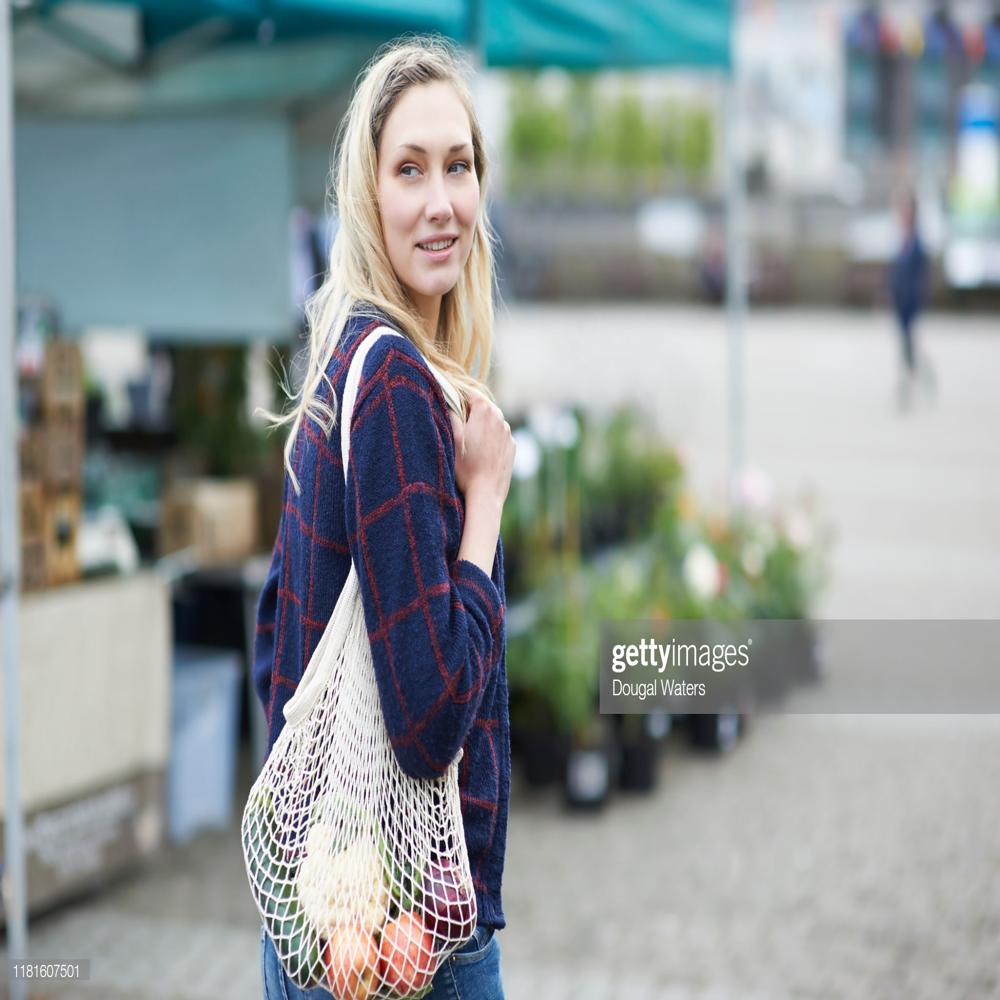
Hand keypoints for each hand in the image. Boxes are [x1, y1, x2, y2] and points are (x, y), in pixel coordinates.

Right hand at [450, 390, 514, 511]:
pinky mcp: (512, 446)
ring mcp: (508, 434)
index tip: (451, 396)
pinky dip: (492, 436)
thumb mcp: (453, 440)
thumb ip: (452, 417)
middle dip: (473, 408)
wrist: (486, 493)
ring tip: (470, 434)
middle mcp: (500, 419)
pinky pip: (501, 434)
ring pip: (494, 420)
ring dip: (483, 422)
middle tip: (459, 414)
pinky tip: (482, 448)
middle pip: (485, 405)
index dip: (461, 394)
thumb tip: (449, 403)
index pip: (472, 393)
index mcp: (485, 413)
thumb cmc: (466, 468)